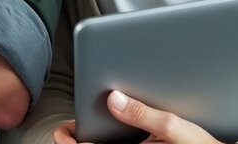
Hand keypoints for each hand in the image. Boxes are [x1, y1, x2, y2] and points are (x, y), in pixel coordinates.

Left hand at [57, 92, 223, 143]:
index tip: (65, 130)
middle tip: (69, 130)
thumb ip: (141, 113)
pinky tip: (111, 130)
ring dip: (94, 143)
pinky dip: (109, 142)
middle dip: (80, 141)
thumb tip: (114, 99)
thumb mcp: (172, 126)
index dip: (71, 142)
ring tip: (86, 130)